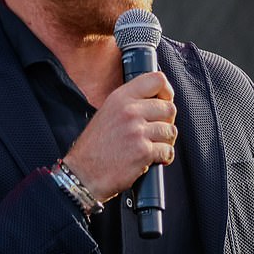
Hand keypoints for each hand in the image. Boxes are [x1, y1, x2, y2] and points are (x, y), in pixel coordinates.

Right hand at [62, 71, 176, 200]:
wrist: (83, 173)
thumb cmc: (94, 147)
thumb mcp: (107, 113)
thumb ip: (130, 103)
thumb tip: (157, 100)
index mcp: (120, 98)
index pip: (156, 80)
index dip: (166, 91)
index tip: (165, 101)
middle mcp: (129, 111)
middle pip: (169, 108)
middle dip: (167, 122)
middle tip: (157, 132)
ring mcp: (137, 131)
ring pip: (171, 131)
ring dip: (166, 141)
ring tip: (152, 146)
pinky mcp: (143, 151)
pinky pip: (168, 150)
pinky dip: (164, 157)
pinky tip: (153, 159)